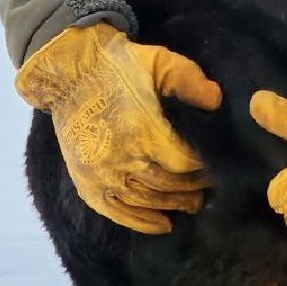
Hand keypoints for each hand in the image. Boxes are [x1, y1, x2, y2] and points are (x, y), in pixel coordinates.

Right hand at [15, 22, 222, 232]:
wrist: (69, 74)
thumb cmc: (119, 65)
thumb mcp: (158, 61)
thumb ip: (188, 79)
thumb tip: (217, 101)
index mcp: (143, 130)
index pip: (183, 162)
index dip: (202, 166)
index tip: (215, 163)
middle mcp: (123, 158)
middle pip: (168, 185)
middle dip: (192, 188)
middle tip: (208, 186)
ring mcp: (103, 175)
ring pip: (147, 201)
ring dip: (173, 205)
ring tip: (192, 204)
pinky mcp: (87, 183)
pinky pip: (117, 212)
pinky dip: (141, 222)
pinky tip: (163, 224)